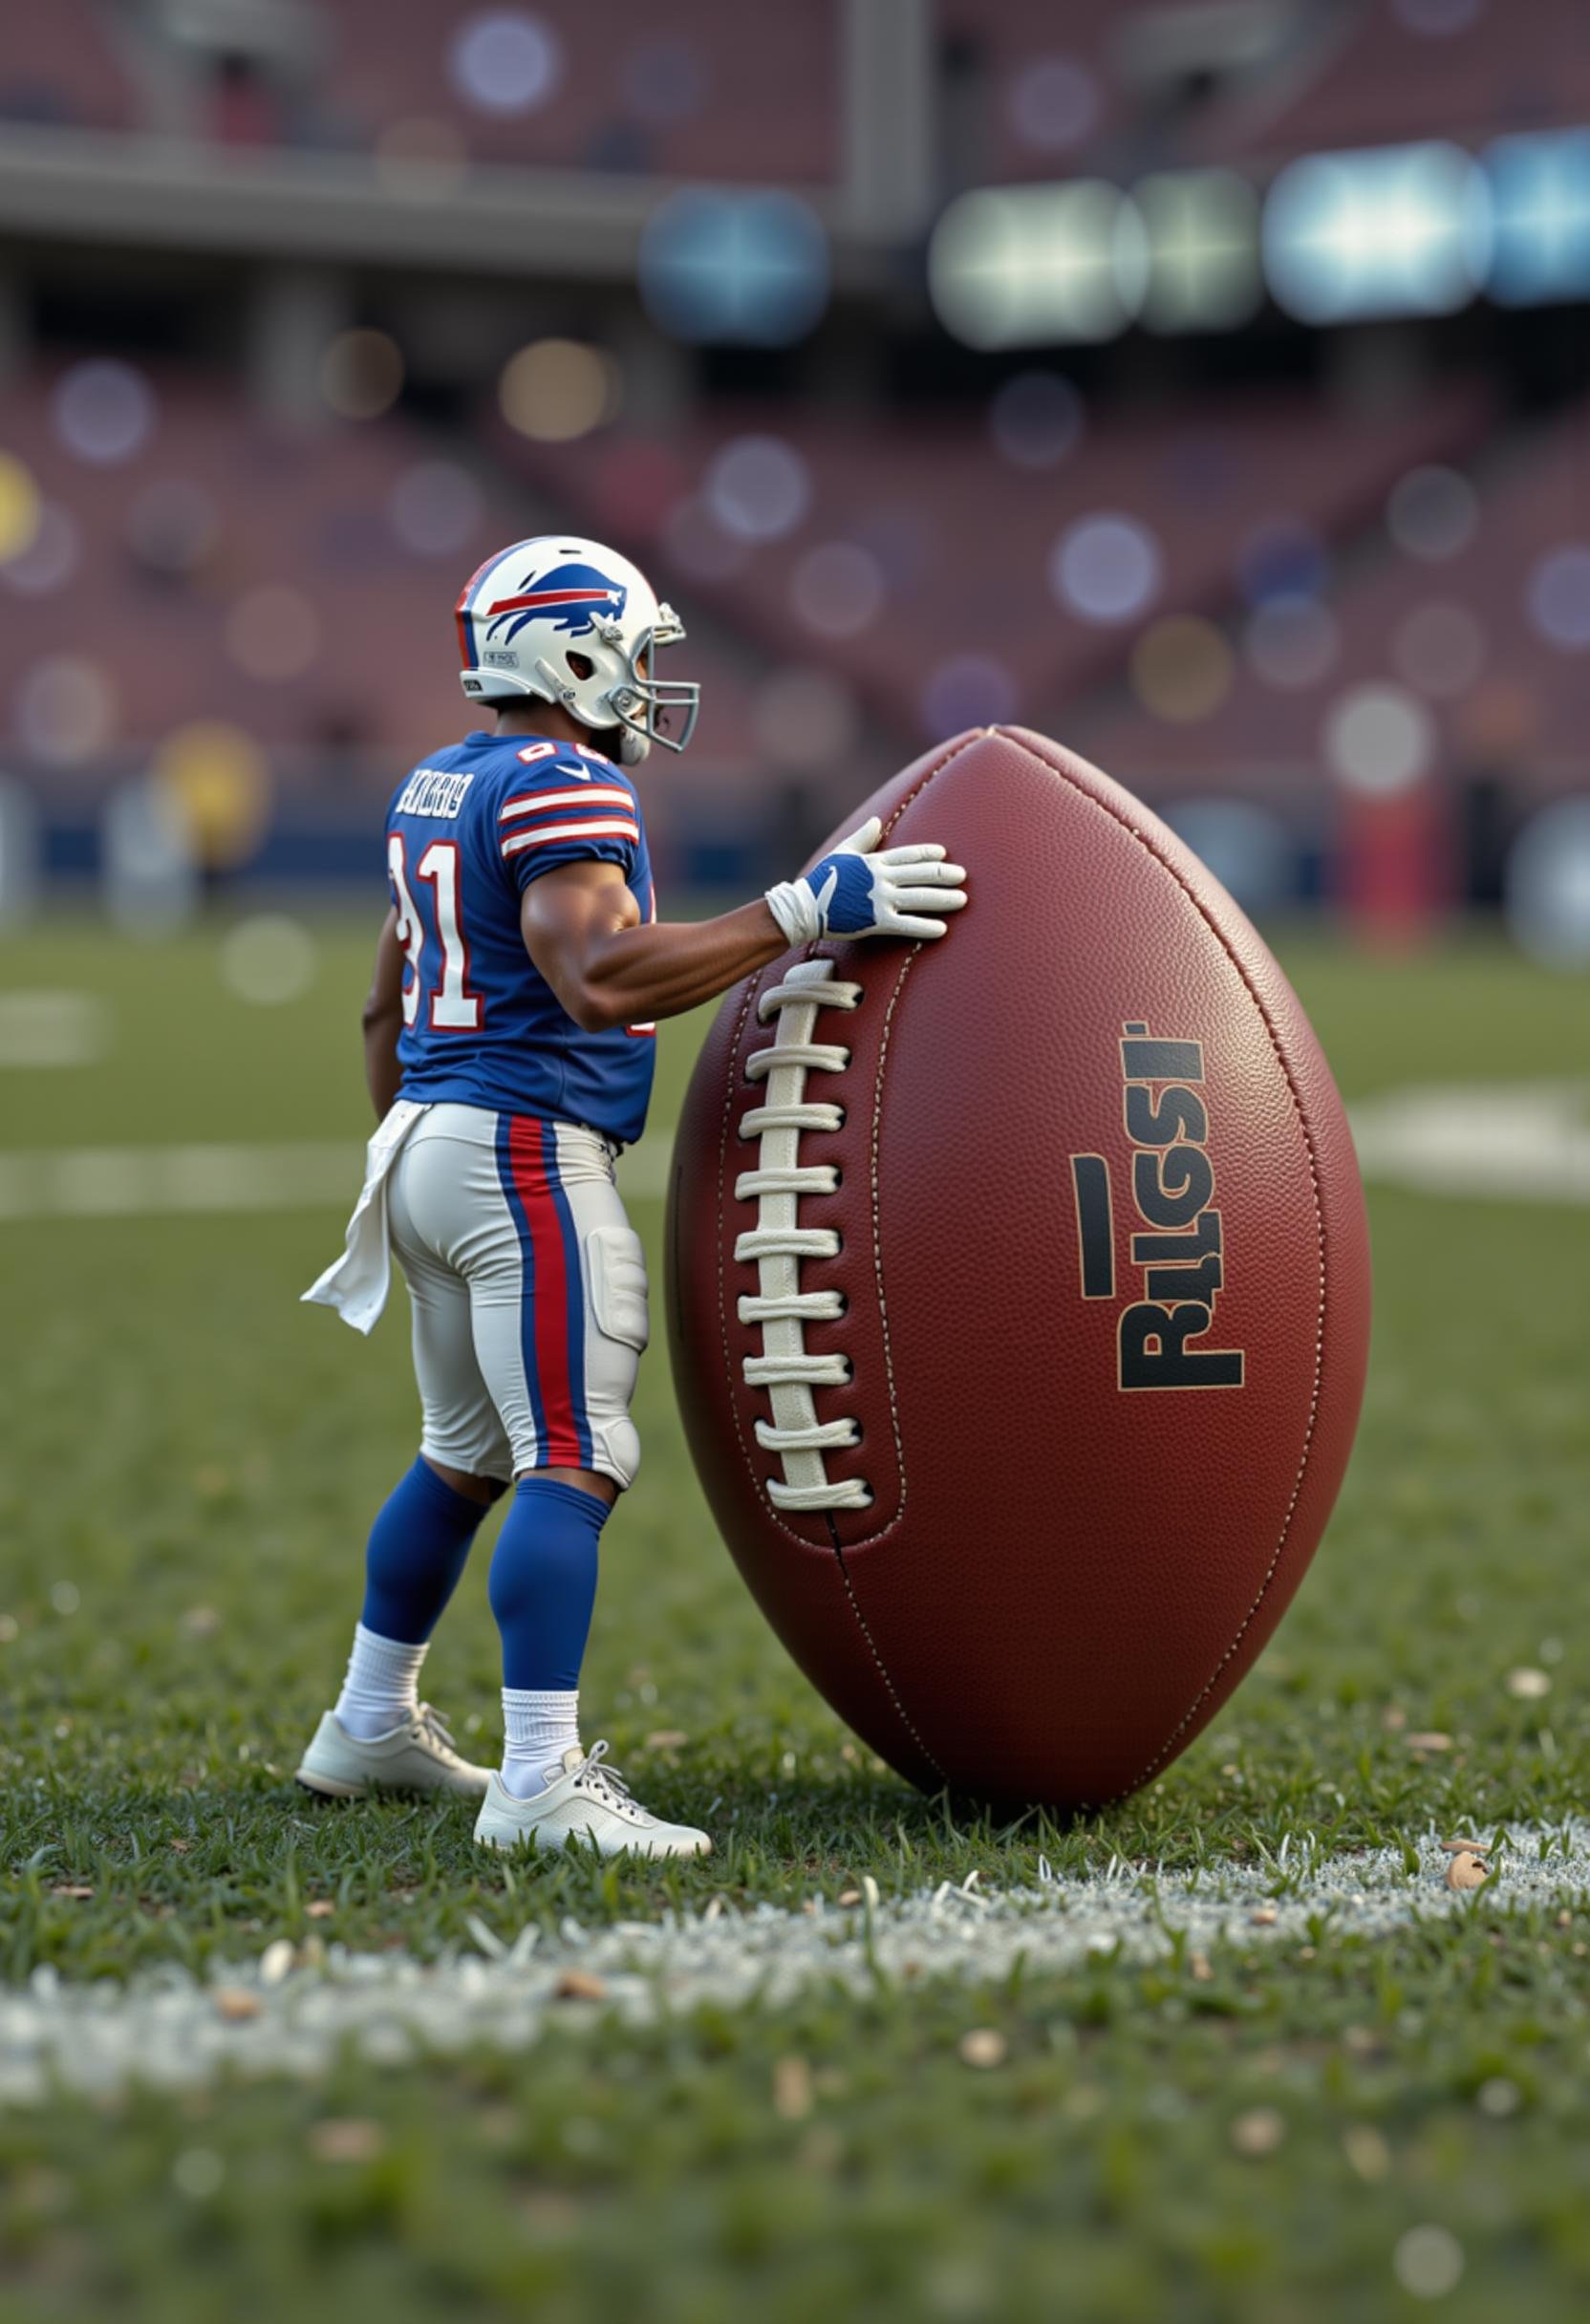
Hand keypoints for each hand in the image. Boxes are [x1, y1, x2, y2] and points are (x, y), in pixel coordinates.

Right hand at [764, 816, 967, 945]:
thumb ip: (862, 837)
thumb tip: (877, 821)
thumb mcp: (842, 853)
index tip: (944, 854)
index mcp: (874, 861)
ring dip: (943, 899)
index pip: (908, 855)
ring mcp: (880, 899)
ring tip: (962, 900)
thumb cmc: (821, 881)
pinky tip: (942, 928)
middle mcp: (881, 878)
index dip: (928, 854)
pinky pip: (906, 924)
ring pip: (920, 897)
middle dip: (944, 875)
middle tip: (963, 877)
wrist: (805, 908)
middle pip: (920, 874)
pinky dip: (925, 926)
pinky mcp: (876, 921)